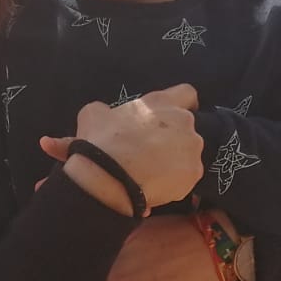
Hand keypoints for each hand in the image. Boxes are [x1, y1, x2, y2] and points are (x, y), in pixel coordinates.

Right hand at [40, 85, 202, 212]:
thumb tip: (86, 123)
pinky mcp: (193, 173)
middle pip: (186, 128)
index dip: (181, 104)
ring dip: (175, 160)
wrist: (110, 179)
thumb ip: (99, 114)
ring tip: (151, 174)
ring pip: (188, 153)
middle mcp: (183, 121)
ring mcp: (192, 148)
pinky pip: (187, 176)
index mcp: (161, 102)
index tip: (170, 117)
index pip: (187, 93)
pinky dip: (174, 182)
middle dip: (173, 138)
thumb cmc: (101, 142)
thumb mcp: (91, 117)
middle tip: (150, 152)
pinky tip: (156, 187)